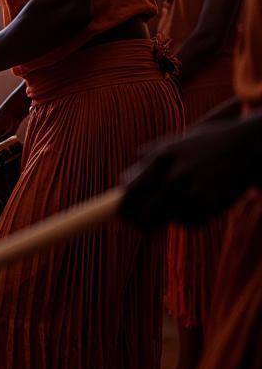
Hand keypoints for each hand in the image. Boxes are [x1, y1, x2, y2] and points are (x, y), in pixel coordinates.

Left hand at [120, 117, 258, 228]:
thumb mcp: (175, 143)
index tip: (121, 215)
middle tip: (141, 226)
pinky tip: (201, 203)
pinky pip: (188, 225)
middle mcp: (174, 176)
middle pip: (143, 215)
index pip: (129, 193)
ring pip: (167, 222)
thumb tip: (122, 181)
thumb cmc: (207, 144)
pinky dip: (191, 220)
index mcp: (161, 158)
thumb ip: (147, 158)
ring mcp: (192, 192)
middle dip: (139, 223)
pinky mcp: (210, 205)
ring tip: (183, 202)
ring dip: (170, 218)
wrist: (248, 147)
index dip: (121, 209)